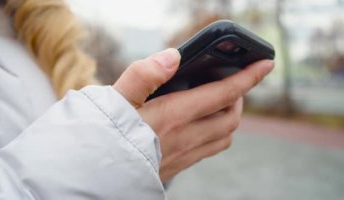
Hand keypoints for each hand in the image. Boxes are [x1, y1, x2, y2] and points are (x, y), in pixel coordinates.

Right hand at [113, 48, 273, 181]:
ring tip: (218, 104)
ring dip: (229, 118)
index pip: (223, 94)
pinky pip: (209, 150)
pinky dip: (214, 134)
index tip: (265, 64)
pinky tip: (198, 126)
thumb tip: (173, 57)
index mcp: (173, 116)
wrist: (96, 175)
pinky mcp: (177, 167)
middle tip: (231, 84)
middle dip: (239, 98)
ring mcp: (184, 155)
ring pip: (224, 137)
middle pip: (231, 118)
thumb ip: (145, 74)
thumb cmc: (104, 135)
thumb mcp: (117, 98)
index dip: (248, 77)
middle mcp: (185, 137)